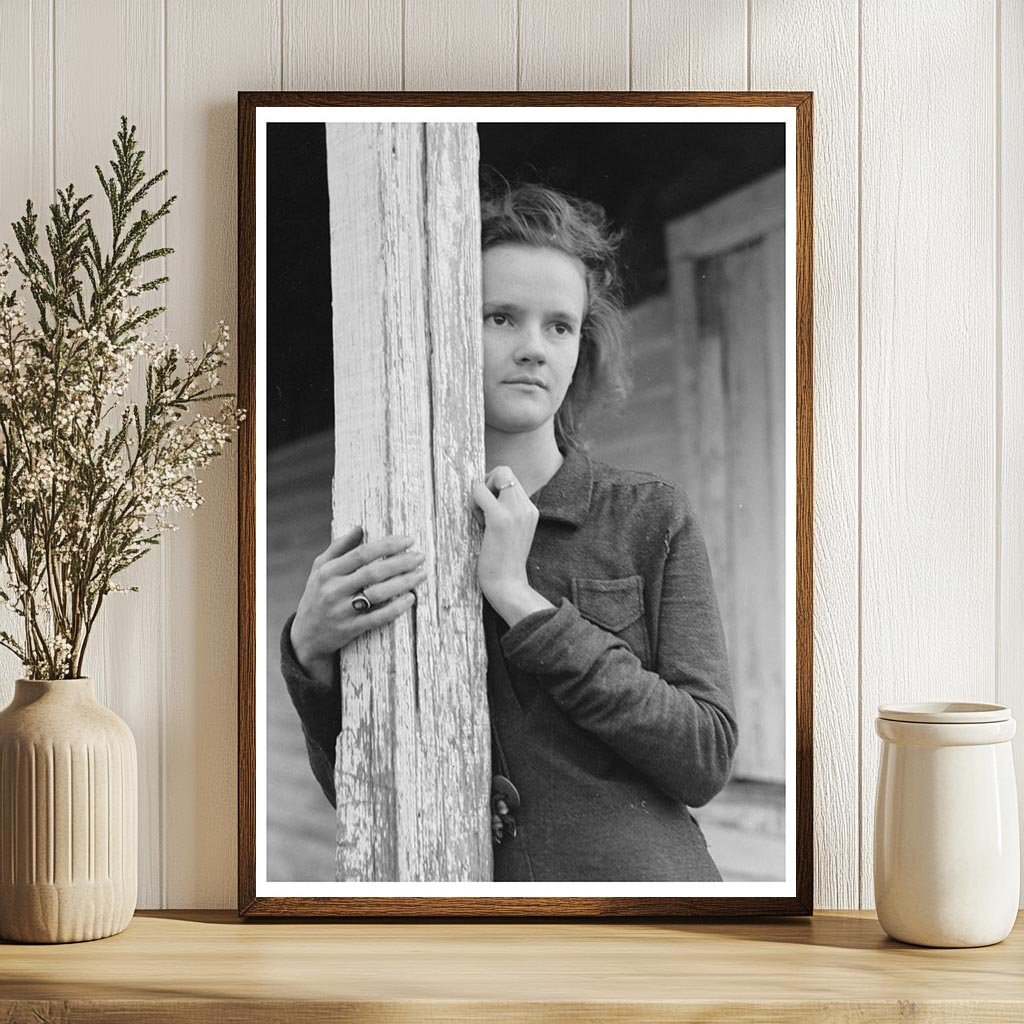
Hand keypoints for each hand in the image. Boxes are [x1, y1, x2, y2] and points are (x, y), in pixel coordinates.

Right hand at [289, 527, 426, 682]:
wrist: (306, 635)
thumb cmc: (318, 594)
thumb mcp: (320, 569)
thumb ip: (338, 547)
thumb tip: (360, 528)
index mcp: (328, 571)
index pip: (362, 553)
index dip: (388, 545)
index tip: (409, 540)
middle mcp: (334, 590)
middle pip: (374, 573)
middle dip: (401, 563)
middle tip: (421, 556)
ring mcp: (342, 611)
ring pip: (378, 594)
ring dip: (404, 583)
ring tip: (421, 574)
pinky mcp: (350, 629)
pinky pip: (378, 617)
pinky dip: (396, 608)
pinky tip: (411, 598)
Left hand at [471, 467, 550, 624]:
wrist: (508, 586)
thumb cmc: (503, 563)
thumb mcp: (512, 532)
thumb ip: (506, 512)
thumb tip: (486, 492)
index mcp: (531, 510)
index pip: (511, 478)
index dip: (494, 485)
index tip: (488, 507)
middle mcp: (527, 507)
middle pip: (504, 470)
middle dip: (487, 484)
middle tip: (482, 510)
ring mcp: (516, 512)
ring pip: (495, 476)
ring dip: (480, 493)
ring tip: (482, 519)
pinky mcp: (500, 519)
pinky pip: (481, 491)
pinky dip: (474, 502)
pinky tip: (479, 523)